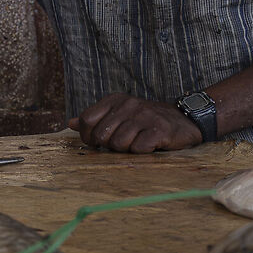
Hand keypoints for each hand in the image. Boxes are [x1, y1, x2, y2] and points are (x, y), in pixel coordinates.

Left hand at [69, 94, 203, 153]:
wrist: (183, 121)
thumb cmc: (145, 122)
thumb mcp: (119, 115)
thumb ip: (95, 120)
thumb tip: (70, 123)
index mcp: (115, 100)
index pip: (87, 120)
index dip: (88, 137)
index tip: (99, 143)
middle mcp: (128, 104)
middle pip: (102, 136)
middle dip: (110, 146)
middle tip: (123, 144)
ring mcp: (144, 116)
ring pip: (119, 144)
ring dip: (127, 150)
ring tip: (137, 143)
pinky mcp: (159, 130)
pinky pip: (138, 149)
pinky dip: (142, 152)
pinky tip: (150, 145)